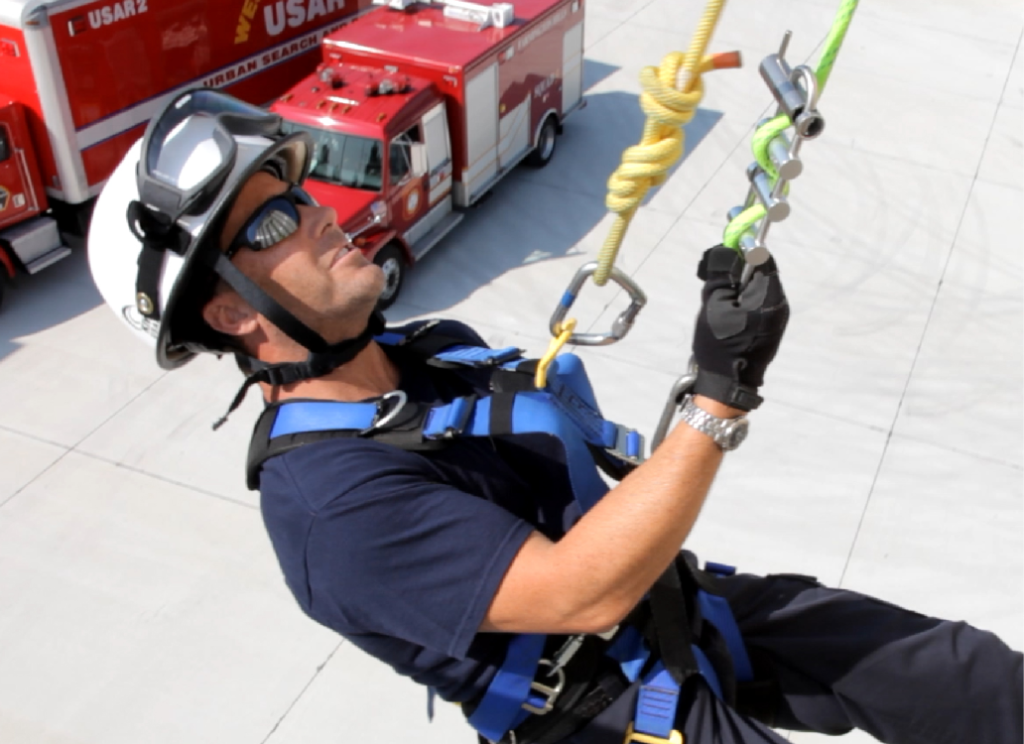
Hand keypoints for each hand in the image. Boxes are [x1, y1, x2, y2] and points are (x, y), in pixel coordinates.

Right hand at [691, 246, 788, 410]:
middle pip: (760, 272)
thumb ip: (721, 274)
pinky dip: (741, 299)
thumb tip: (727, 250)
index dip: (745, 247)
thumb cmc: (720, 346)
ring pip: (756, 287)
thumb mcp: (713, 305)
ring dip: (737, 285)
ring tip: (716, 300)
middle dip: (737, 269)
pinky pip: (756, 302)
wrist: (728, 386)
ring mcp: (777, 317)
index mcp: (769, 296)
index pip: (763, 258)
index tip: (726, 248)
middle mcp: (779, 304)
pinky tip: (725, 312)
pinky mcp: (770, 327)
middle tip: (713, 280)